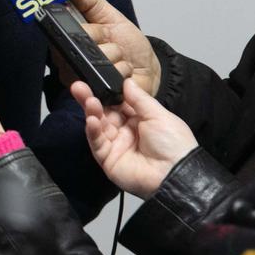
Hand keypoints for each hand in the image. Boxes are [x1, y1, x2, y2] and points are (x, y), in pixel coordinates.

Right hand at [63, 0, 161, 96]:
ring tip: (119, 59)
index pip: (67, 29)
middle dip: (105, 39)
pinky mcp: (94, 95)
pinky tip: (122, 75)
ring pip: (100, 59)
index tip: (99, 29)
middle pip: (83, 43)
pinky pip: (110, 77)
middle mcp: (69, 62)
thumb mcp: (110, 16)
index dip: (87, 28)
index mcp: (68, 41)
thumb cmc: (126, 45)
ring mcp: (81, 80)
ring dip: (117, 56)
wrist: (145, 69)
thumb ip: (90, 1)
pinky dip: (123, 72)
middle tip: (112, 42)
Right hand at [75, 78, 198, 197]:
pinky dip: (92, 131)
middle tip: (78, 87)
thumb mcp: (158, 114)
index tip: (96, 81)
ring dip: (92, 113)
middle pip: (103, 113)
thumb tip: (126, 81)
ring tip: (88, 101)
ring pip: (98, 127)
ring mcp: (115, 146)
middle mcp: (125, 132)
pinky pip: (97, 144)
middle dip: (91, 100)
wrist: (176, 173)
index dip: (107, 93)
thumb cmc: (173, 143)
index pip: (117, 104)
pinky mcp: (107, 160)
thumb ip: (139, 99)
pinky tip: (91, 120)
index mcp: (139, 120)